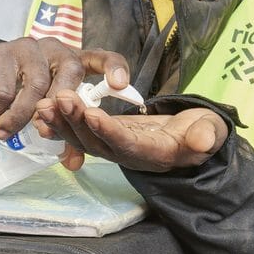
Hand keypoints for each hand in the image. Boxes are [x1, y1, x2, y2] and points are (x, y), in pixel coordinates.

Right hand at [0, 39, 129, 137]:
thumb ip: (63, 132)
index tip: (120, 85)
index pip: (100, 58)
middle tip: (42, 130)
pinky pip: (3, 89)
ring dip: (21, 116)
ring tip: (4, 134)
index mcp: (72, 62)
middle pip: (70, 73)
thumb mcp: (46, 112)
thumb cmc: (21, 94)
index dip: (113, 69)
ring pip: (35, 84)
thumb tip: (74, 164)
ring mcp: (29, 48)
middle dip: (60, 106)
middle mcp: (55, 50)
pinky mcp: (1, 52)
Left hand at [35, 90, 228, 171]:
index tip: (92, 113)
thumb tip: (202, 140)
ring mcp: (113, 147)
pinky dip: (61, 122)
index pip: (126, 144)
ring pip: (82, 137)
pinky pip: (79, 132)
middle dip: (76, 121)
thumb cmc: (201, 132)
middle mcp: (127, 155)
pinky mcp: (104, 137)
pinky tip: (43, 110)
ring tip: (45, 103)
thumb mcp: (210, 132)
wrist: (192, 137)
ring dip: (63, 121)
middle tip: (60, 98)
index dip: (109, 131)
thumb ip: (206, 136)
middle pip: (96, 141)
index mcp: (152, 154)